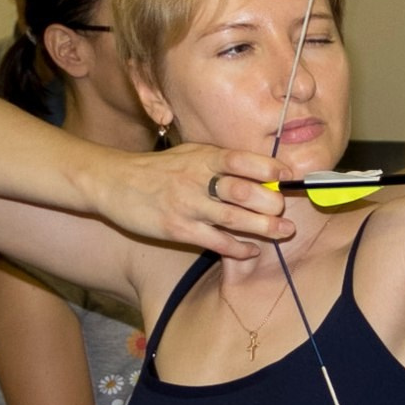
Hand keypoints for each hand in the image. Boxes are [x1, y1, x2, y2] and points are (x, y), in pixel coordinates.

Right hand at [88, 143, 294, 257]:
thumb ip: (222, 162)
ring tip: (285, 231)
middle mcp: (197, 179)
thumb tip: (263, 170)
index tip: (289, 176)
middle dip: (271, 201)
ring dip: (264, 227)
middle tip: (284, 208)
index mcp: (203, 157)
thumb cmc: (160, 169)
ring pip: (234, 218)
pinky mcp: (177, 229)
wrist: (115, 182)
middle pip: (244, 190)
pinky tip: (252, 250)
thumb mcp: (190, 154)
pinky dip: (238, 248)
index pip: (242, 159)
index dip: (270, 167)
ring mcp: (187, 205)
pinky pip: (216, 241)